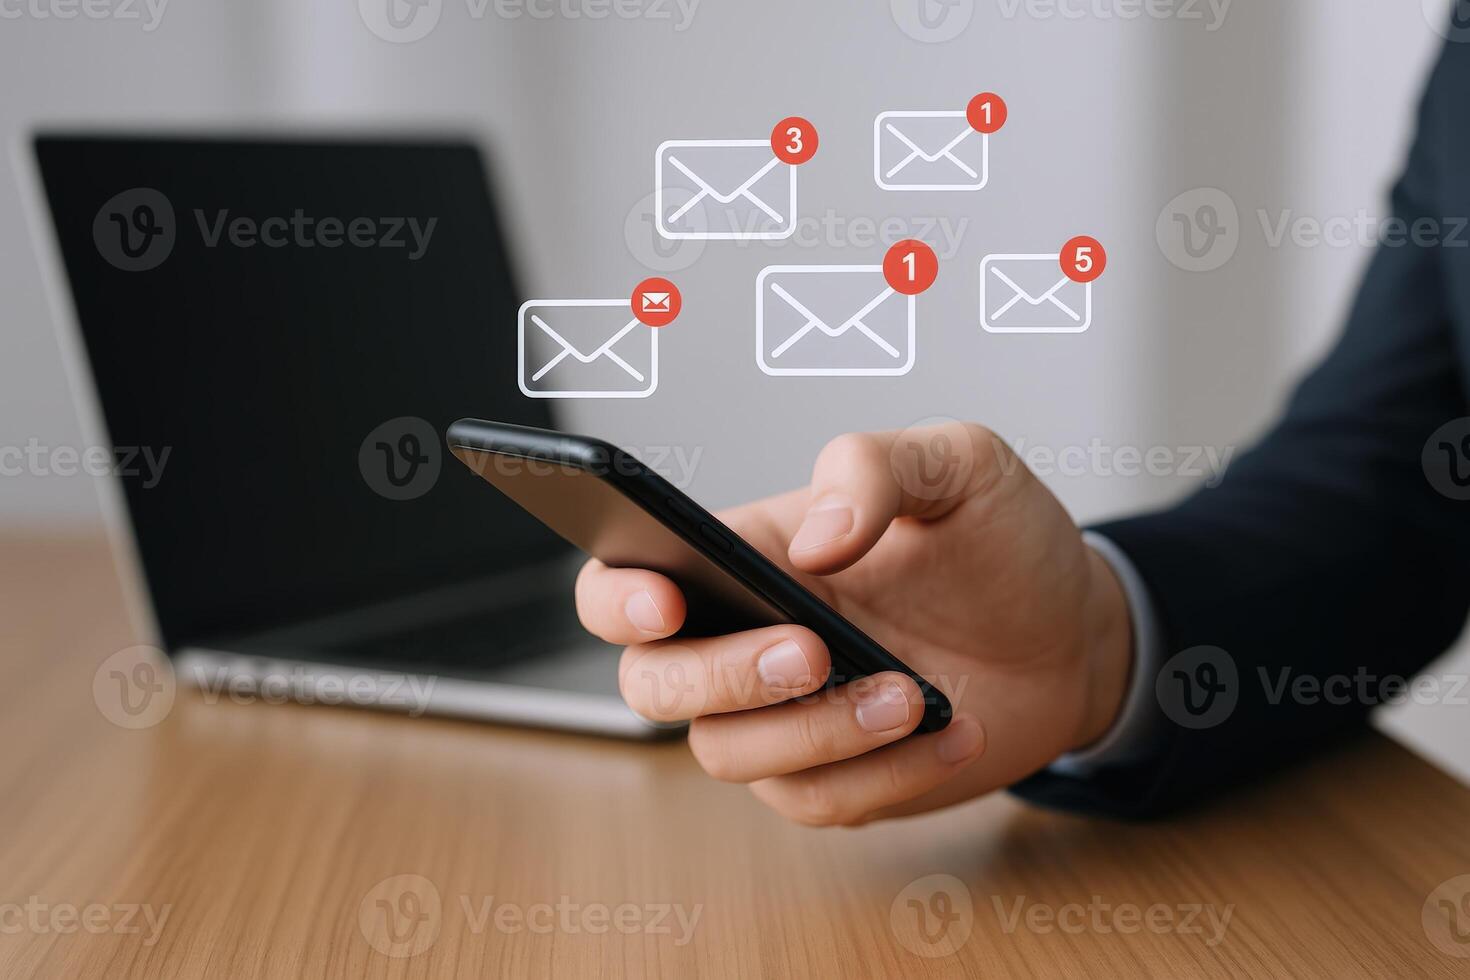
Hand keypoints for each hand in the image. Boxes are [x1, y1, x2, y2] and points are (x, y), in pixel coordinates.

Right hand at [574, 423, 1133, 825]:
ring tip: (910, 694)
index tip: (667, 601)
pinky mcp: (835, 778)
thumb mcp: (957, 464)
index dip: (616, 599)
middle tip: (810, 653)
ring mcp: (784, 717)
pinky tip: (955, 731)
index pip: (626, 580)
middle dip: (719, 678)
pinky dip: (886, 774)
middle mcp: (744, 639)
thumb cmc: (1000, 540)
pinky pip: (820, 802)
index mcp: (745, 555)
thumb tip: (813, 542)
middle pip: (653, 684)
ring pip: (731, 754)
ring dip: (815, 732)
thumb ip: (876, 466)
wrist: (1075, 632)